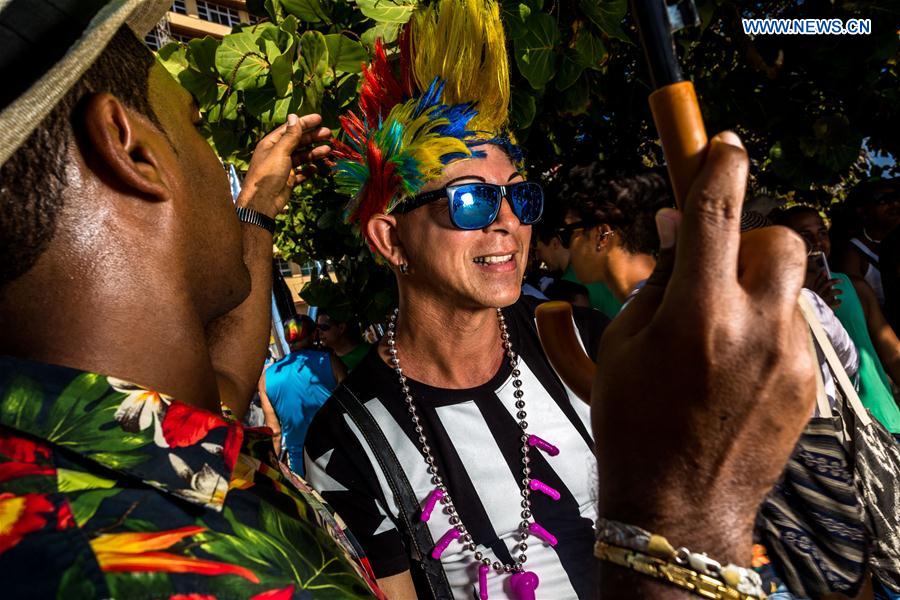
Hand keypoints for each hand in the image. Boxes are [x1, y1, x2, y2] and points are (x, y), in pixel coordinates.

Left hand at [238, 113, 331, 217]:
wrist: (263, 202)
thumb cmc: (267, 174)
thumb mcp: (280, 152)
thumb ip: (290, 135)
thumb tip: (294, 117)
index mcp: (271, 143)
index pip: (290, 129)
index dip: (305, 123)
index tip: (319, 119)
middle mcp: (277, 153)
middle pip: (298, 142)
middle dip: (313, 137)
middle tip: (328, 134)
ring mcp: (284, 167)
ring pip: (302, 156)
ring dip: (314, 152)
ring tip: (328, 150)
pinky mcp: (289, 180)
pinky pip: (301, 172)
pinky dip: (309, 169)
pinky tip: (316, 167)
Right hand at [592, 132, 815, 565]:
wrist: (678, 506)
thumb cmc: (634, 425)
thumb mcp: (622, 345)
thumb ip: (656, 282)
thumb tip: (677, 235)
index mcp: (696, 315)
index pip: (717, 212)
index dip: (719, 164)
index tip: (722, 143)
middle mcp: (753, 329)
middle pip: (779, 239)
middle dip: (750, 238)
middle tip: (717, 267)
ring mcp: (789, 358)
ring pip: (786, 288)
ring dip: (754, 291)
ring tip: (718, 336)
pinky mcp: (808, 383)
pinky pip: (791, 330)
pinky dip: (763, 332)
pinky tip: (733, 371)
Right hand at [807, 269, 842, 308]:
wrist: (806, 319)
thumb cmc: (805, 307)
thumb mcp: (804, 297)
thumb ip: (809, 289)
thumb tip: (816, 282)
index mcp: (810, 291)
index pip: (815, 281)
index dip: (820, 276)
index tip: (824, 271)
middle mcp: (816, 294)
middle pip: (826, 284)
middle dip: (834, 281)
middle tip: (841, 281)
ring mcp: (821, 300)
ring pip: (832, 292)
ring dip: (837, 291)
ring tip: (841, 292)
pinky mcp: (825, 306)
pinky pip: (835, 302)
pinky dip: (838, 302)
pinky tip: (839, 302)